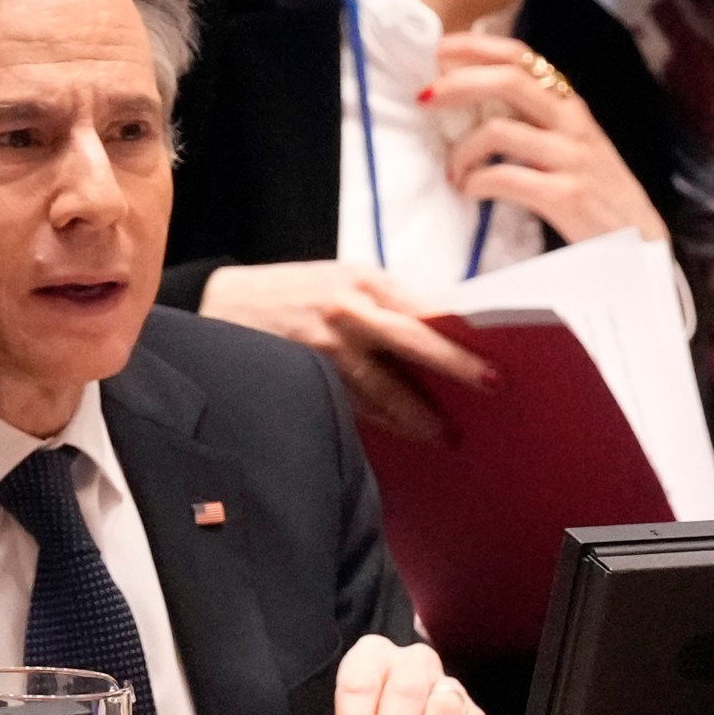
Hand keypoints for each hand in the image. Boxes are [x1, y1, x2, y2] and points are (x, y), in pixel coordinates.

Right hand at [199, 262, 491, 442]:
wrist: (218, 303)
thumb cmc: (290, 294)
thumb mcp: (340, 282)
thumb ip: (385, 305)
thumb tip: (440, 335)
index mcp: (365, 280)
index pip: (425, 308)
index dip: (461, 333)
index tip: (494, 353)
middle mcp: (349, 308)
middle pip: (415, 340)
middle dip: (456, 365)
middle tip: (491, 385)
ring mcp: (327, 344)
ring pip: (384, 385)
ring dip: (418, 412)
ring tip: (443, 434)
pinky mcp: (307, 373)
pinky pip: (353, 404)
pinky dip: (380, 419)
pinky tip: (400, 431)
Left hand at [429, 33, 667, 245]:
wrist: (642, 248)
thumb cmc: (599, 199)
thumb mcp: (575, 147)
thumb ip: (538, 123)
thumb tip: (481, 107)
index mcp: (571, 107)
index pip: (523, 57)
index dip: (477, 47)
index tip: (440, 49)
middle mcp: (573, 123)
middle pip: (508, 81)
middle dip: (459, 83)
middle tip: (425, 98)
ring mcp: (572, 158)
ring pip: (498, 131)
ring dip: (462, 152)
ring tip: (454, 174)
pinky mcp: (566, 195)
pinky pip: (504, 178)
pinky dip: (476, 183)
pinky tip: (470, 192)